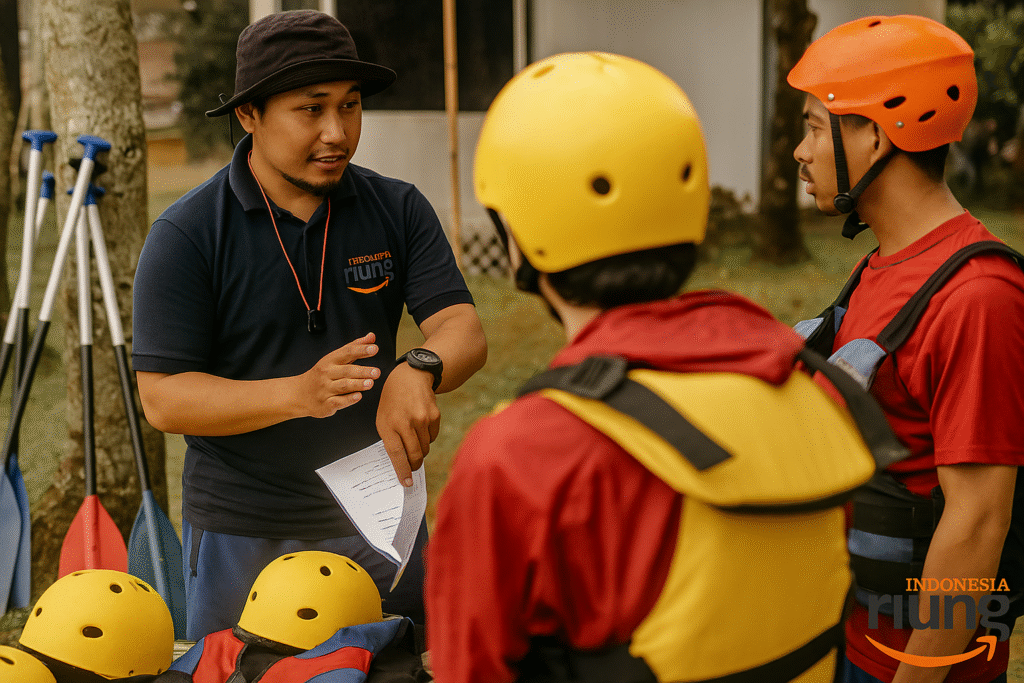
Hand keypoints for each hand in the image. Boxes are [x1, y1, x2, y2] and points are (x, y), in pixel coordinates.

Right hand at [298, 332, 379, 417]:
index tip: (374, 348)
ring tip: (370, 383)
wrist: (299, 394)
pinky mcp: (326, 404)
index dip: (361, 350)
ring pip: (343, 386)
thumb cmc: (322, 374)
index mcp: (330, 360)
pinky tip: (358, 396)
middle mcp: (327, 374)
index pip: (347, 353)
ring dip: (357, 384)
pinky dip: (348, 399)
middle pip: (346, 371)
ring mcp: (326, 389)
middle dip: (362, 371)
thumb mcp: (335, 358)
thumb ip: (354, 348)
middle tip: (376, 372)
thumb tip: (371, 336)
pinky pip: (338, 402)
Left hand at [376, 361, 439, 485]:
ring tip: (414, 439)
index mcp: (388, 424)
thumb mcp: (383, 419)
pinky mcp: (434, 415)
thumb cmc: (392, 401)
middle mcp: (405, 422)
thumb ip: (391, 439)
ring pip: (425, 447)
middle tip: (413, 468)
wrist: (409, 377)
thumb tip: (402, 462)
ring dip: (420, 450)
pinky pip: (433, 437)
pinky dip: (427, 438)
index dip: (402, 470)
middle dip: (414, 465)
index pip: (397, 454)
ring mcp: (421, 418)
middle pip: (415, 454)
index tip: (407, 483)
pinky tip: (421, 427)